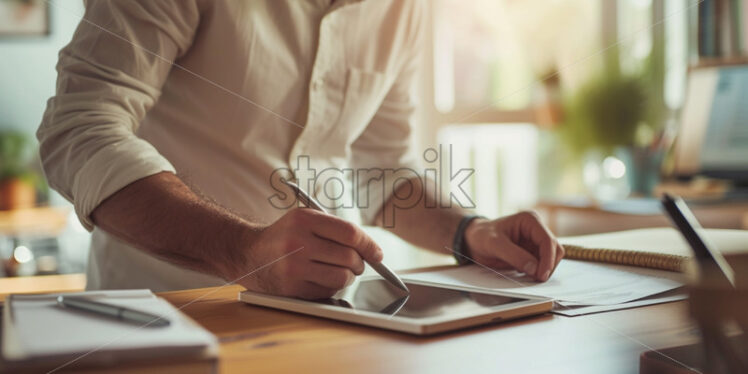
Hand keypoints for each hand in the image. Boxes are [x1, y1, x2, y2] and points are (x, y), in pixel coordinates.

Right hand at [237, 208, 382, 298]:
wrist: (249, 253)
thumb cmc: (285, 236)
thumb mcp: (304, 219)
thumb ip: (335, 229)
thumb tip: (370, 249)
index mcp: (304, 220)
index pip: (350, 233)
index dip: (369, 245)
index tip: (377, 254)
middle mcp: (298, 242)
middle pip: (349, 257)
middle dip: (359, 263)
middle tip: (357, 263)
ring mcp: (293, 267)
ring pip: (342, 277)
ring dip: (348, 276)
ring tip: (340, 271)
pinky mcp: (291, 288)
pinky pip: (328, 290)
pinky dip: (332, 286)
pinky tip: (322, 278)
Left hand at [463, 211, 563, 281]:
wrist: (473, 240)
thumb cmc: (481, 236)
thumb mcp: (494, 244)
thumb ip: (514, 255)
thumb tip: (534, 269)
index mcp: (529, 221)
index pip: (547, 240)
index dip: (548, 259)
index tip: (541, 275)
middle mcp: (536, 230)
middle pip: (554, 250)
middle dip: (548, 265)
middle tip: (537, 279)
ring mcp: (535, 242)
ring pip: (551, 258)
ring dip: (544, 269)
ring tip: (530, 278)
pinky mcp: (532, 253)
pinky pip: (542, 264)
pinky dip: (538, 272)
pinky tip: (528, 276)